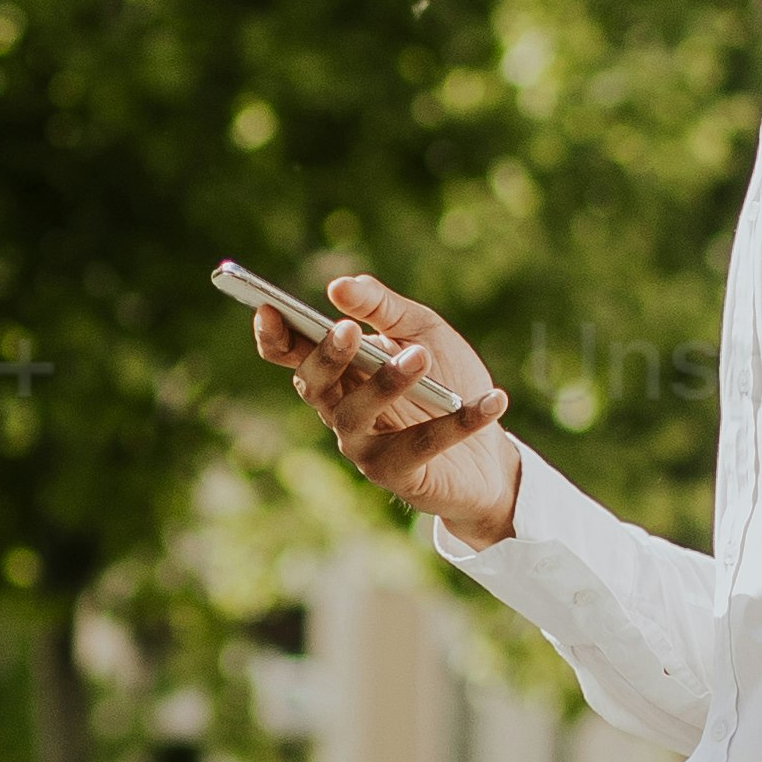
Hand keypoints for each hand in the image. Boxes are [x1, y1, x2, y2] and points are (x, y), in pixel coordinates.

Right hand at [245, 270, 518, 542]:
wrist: (488, 451)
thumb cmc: (446, 381)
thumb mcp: (422, 330)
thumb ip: (383, 308)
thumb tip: (339, 286)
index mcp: (339, 371)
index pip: (291, 355)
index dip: (274, 335)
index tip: (268, 308)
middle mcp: (340, 410)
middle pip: (314, 384)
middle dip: (328, 356)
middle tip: (348, 330)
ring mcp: (364, 447)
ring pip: (356, 415)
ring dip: (387, 383)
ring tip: (421, 357)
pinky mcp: (398, 475)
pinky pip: (423, 445)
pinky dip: (461, 422)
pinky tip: (493, 400)